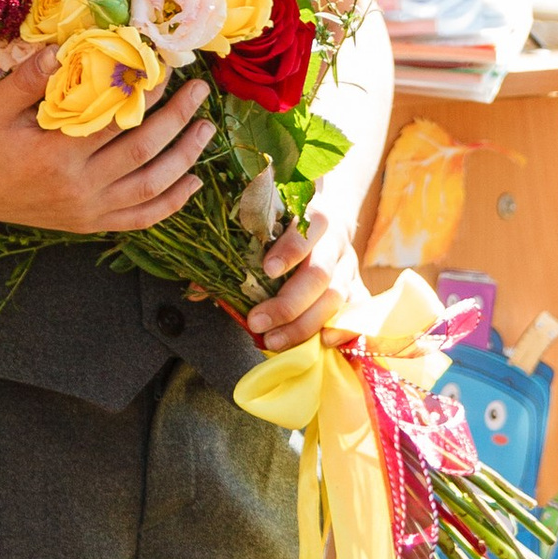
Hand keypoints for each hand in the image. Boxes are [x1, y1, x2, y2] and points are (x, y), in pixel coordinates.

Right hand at [0, 44, 215, 237]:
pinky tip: (192, 183)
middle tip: (200, 92)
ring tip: (206, 129)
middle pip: (143, 151)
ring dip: (184, 158)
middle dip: (177, 120)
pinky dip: (170, 203)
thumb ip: (29, 78)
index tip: (167, 69)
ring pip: (150, 186)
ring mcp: (87, 210)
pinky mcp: (89, 224)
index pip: (116, 120)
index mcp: (56, 154)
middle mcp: (78, 187)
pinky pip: (140, 218)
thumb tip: (60, 49)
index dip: (147, 94)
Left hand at [247, 193, 378, 352]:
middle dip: (288, 303)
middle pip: (320, 273)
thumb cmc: (285, 223)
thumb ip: (237, 249)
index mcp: (311, 216)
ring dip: (304, 324)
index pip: (305, 229)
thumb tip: (198, 288)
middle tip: (257, 322)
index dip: (290, 250)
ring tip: (274, 341)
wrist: (326, 218)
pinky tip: (324, 342)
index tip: (267, 269)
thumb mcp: (266, 222)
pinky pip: (358, 310)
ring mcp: (348, 265)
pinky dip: (344, 328)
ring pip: (335, 297)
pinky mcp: (356, 285)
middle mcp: (334, 241)